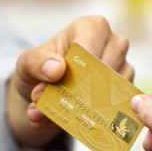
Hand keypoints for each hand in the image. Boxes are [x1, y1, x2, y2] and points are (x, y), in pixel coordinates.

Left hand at [7, 15, 132, 148]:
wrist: (43, 90)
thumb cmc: (39, 67)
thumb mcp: (27, 62)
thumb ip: (36, 63)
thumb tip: (56, 70)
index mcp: (92, 28)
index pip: (91, 49)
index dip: (74, 72)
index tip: (57, 85)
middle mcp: (114, 45)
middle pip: (104, 73)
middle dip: (76, 93)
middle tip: (51, 104)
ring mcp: (123, 70)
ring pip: (110, 94)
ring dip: (79, 110)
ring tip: (51, 115)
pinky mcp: (124, 94)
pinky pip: (112, 110)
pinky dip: (84, 121)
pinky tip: (63, 122)